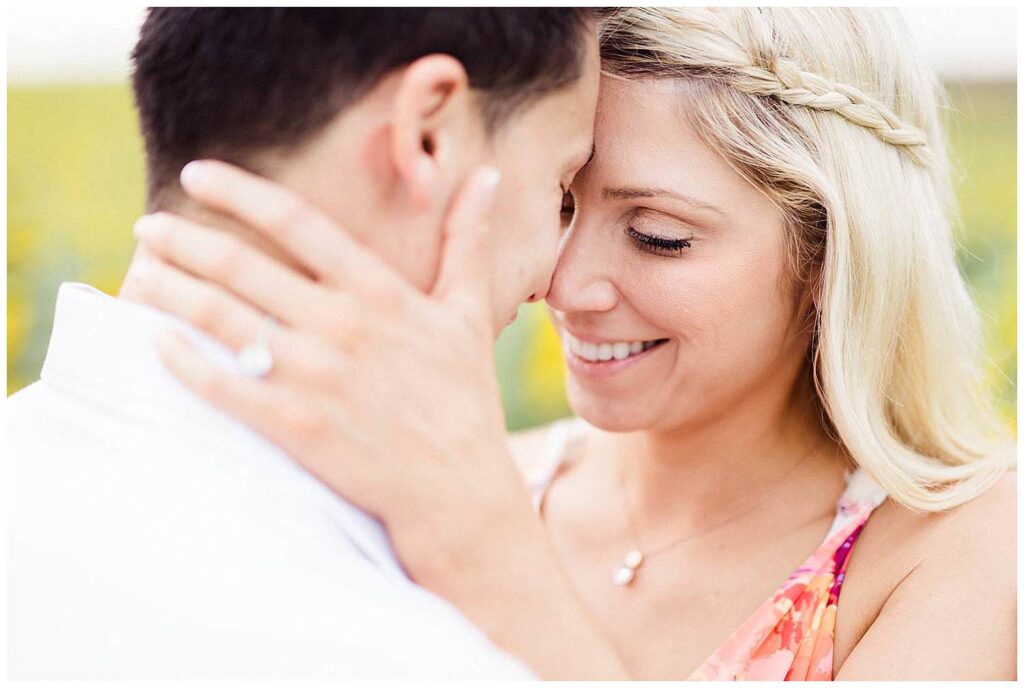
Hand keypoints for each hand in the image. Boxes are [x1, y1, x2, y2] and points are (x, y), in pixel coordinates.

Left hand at [131, 160, 526, 563]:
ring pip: (219, 319)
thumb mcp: (469, 314)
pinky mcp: (293, 425)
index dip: (240, 192)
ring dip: (169, 289)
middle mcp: (340, 326)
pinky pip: (222, 385)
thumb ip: (469, 241)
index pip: (297, 222)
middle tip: (149, 226)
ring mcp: (313, 377)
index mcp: (379, 293)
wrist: (456, 487)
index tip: (198, 173)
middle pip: (240, 266)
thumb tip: (488, 178)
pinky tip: (155, 342)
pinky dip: (181, 362)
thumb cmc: (463, 398)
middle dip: (184, 239)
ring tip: (138, 272)